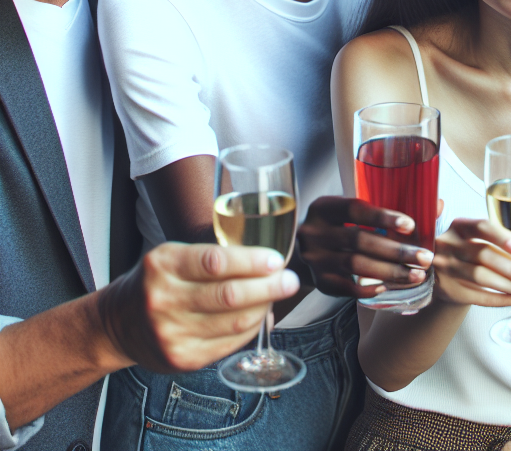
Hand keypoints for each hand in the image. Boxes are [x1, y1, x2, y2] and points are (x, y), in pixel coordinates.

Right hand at [96, 242, 299, 372]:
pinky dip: (250, 328)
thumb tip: (265, 260)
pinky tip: (260, 316)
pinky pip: (228, 343)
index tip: (276, 260)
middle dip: (268, 287)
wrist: (117, 323)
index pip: (216, 262)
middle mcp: (163, 300)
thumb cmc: (156, 281)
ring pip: (233, 322)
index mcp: (163, 265)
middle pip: (229, 295)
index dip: (252, 261)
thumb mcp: (173, 255)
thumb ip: (212, 255)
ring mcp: (171, 333)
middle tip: (290, 280)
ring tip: (278, 295)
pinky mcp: (181, 359)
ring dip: (264, 307)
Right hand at [296, 196, 431, 297]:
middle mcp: (314, 232)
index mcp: (324, 207)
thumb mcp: (354, 212)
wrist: (303, 251)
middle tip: (424, 258)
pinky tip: (389, 286)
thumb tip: (436, 205)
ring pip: (356, 266)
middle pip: (359, 241)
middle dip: (396, 251)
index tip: (411, 225)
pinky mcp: (318, 281)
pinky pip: (347, 288)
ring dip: (390, 272)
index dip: (383, 217)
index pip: (355, 210)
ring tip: (416, 275)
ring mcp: (314, 259)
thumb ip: (389, 208)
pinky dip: (370, 287)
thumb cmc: (340, 226)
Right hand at [433, 218, 510, 306]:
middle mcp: (449, 244)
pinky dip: (498, 299)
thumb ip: (496, 240)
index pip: (482, 227)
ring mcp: (446, 267)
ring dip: (508, 285)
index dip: (503, 237)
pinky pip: (476, 296)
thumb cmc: (467, 252)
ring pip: (480, 277)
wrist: (440, 274)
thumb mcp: (473, 238)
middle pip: (483, 255)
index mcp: (460, 226)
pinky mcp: (448, 289)